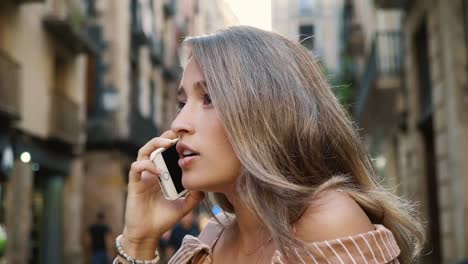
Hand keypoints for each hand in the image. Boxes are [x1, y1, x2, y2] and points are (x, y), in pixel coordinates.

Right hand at [121, 130, 203, 256]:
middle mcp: (152, 171)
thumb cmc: (163, 219)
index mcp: (163, 173)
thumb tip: (205, 185)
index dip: (174, 142)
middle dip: (165, 137)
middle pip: (155, 146)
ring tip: (168, 143)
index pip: (166, 152)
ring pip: (144, 151)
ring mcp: (142, 176)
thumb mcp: (184, 206)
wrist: (148, 234)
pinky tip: (159, 171)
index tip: (187, 137)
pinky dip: (147, 165)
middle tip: (178, 133)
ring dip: (155, 144)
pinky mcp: (134, 183)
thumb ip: (194, 196)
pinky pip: (136, 167)